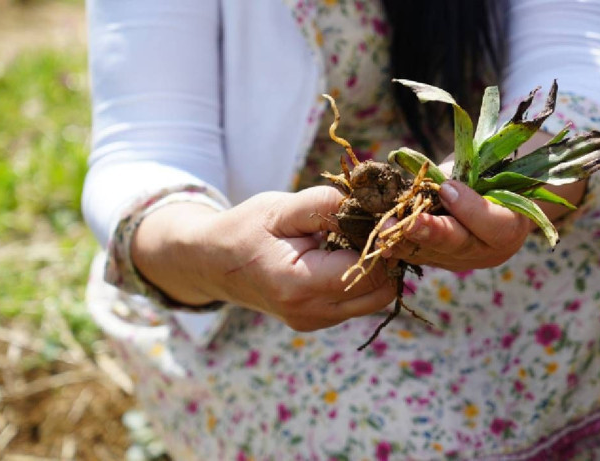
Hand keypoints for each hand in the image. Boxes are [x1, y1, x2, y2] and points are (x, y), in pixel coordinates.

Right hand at [131, 186, 395, 330]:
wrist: (212, 263)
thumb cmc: (246, 229)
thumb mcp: (281, 208)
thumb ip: (325, 206)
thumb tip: (372, 207)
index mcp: (299, 285)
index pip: (369, 272)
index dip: (384, 242)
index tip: (384, 215)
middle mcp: (310, 312)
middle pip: (381, 291)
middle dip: (387, 257)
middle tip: (376, 224)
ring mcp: (314, 322)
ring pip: (375, 299)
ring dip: (377, 269)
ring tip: (357, 237)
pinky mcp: (317, 321)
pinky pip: (358, 302)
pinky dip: (362, 278)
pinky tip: (343, 253)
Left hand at [387, 131, 583, 271]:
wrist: (494, 199)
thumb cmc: (492, 175)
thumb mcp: (487, 170)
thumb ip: (467, 175)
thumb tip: (439, 181)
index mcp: (511, 226)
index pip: (494, 225)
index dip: (469, 208)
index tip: (447, 188)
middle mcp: (489, 251)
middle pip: (460, 244)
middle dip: (432, 232)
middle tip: (411, 223)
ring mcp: (464, 260)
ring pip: (434, 253)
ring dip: (407, 240)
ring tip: (386, 228)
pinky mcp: (442, 262)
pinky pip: (419, 256)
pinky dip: (399, 246)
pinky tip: (382, 241)